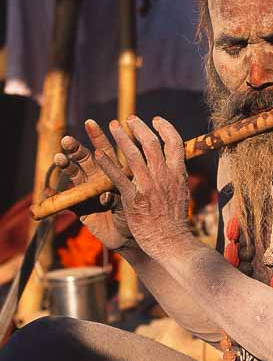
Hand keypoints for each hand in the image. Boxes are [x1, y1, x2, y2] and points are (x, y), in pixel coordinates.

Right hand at [52, 120, 133, 251]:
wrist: (132, 237)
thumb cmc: (139, 214)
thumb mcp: (133, 199)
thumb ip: (121, 192)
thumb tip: (107, 192)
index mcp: (114, 171)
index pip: (105, 149)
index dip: (97, 137)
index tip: (90, 122)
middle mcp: (98, 178)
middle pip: (85, 158)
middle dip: (75, 148)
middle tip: (67, 140)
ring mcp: (87, 192)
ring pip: (74, 175)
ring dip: (65, 166)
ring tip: (59, 159)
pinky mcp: (79, 208)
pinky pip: (65, 202)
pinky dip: (55, 197)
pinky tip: (47, 191)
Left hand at [94, 115, 191, 263]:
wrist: (172, 243)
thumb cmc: (175, 222)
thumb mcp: (182, 194)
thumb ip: (177, 177)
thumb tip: (174, 163)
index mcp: (178, 174)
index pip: (175, 142)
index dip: (165, 127)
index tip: (156, 120)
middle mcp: (164, 176)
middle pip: (151, 143)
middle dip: (139, 127)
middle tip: (130, 119)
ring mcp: (148, 187)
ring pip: (133, 154)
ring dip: (121, 137)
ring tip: (113, 126)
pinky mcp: (133, 199)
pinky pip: (117, 177)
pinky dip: (107, 164)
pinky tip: (98, 154)